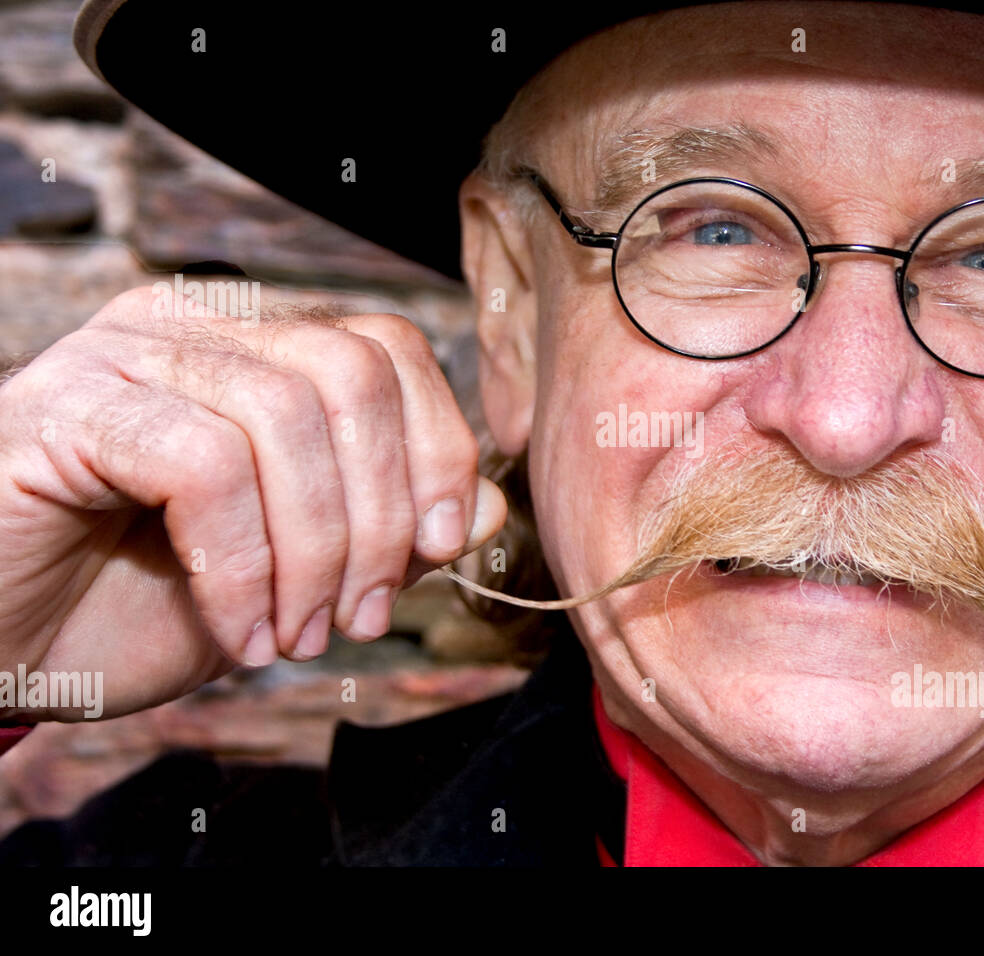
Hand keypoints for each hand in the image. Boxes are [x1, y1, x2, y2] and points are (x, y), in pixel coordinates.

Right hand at [0, 286, 504, 720]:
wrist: (6, 651)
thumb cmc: (141, 604)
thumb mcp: (296, 570)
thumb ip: (386, 529)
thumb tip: (486, 507)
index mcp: (254, 347)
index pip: (389, 350)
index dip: (436, 449)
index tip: (439, 550)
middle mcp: (192, 327)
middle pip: (352, 374)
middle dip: (381, 515)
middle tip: (359, 617)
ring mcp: (122, 354)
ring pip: (285, 417)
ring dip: (313, 554)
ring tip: (296, 636)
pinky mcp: (64, 407)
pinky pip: (203, 467)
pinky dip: (242, 569)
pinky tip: (239, 631)